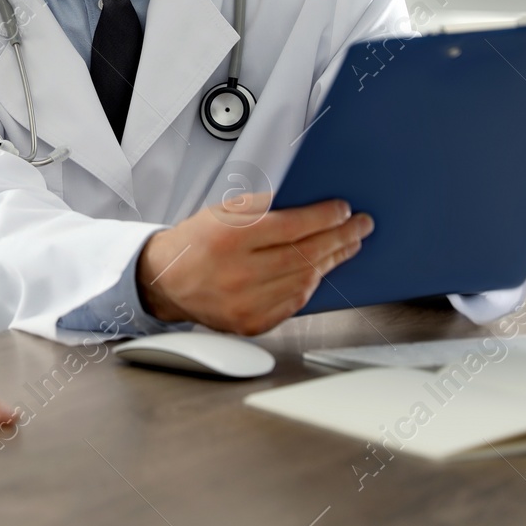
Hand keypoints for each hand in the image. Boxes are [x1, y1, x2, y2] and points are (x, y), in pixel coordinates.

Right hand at [135, 192, 372, 335]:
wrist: (165, 280)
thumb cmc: (195, 242)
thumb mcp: (223, 211)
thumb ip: (263, 206)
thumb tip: (307, 202)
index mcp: (230, 239)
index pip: (292, 226)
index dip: (324, 217)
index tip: (343, 209)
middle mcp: (238, 274)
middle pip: (305, 254)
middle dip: (340, 237)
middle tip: (360, 226)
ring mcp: (246, 303)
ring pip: (305, 281)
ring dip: (332, 261)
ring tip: (347, 245)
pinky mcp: (251, 323)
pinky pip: (294, 303)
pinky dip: (312, 284)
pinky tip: (321, 269)